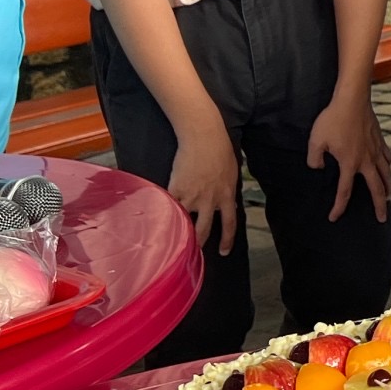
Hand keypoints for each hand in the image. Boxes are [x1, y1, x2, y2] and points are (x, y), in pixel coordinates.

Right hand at [170, 119, 242, 251]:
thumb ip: (227, 190)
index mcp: (227, 196)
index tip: (224, 252)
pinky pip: (169, 207)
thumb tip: (227, 201)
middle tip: (193, 252)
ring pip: (185, 222)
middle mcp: (210, 201)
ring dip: (179, 231)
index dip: (227, 240)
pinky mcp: (177, 189)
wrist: (203, 137)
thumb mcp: (231, 173)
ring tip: (173, 239)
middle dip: (198, 243)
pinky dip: (165, 215)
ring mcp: (192, 196)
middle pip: (204, 230)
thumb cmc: (220, 150)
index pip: (230, 224)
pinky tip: (158, 222)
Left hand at [306, 90, 390, 221]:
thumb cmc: (333, 119)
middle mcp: (366, 161)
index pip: (344, 192)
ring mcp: (375, 150)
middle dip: (379, 206)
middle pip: (376, 189)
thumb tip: (318, 168)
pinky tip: (387, 168)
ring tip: (388, 197)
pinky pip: (387, 158)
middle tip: (381, 218)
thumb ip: (314, 160)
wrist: (352, 100)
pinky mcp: (379, 140)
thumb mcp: (315, 141)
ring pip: (386, 175)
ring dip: (388, 189)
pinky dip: (388, 167)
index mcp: (349, 164)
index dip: (339, 207)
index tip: (334, 217)